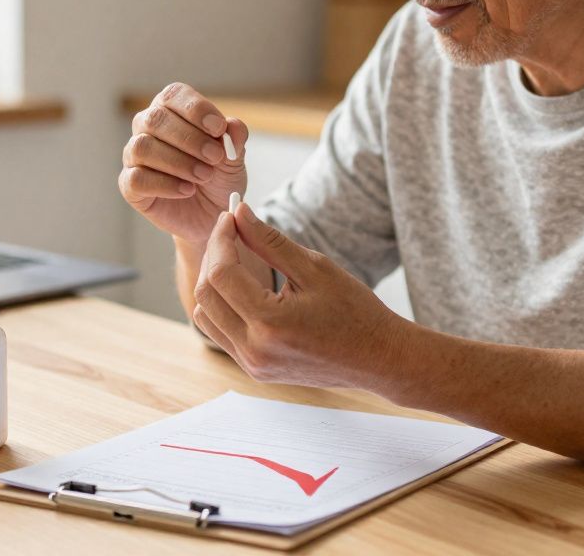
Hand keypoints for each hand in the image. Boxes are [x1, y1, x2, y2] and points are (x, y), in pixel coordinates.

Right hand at [120, 82, 248, 244]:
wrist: (210, 216)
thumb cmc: (217, 179)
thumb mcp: (234, 159)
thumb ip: (235, 140)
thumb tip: (233, 126)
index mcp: (172, 110)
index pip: (174, 95)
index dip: (196, 109)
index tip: (219, 128)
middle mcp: (147, 127)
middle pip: (156, 119)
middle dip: (190, 138)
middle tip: (215, 157)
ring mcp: (134, 155)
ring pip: (143, 147)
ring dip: (178, 162)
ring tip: (203, 175)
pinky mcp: (129, 184)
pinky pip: (136, 178)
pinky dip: (165, 184)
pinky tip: (186, 190)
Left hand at [191, 201, 408, 389]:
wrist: (378, 358)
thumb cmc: (355, 311)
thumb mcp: (315, 268)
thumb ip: (270, 241)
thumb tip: (238, 213)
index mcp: (270, 323)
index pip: (222, 273)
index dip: (220, 239)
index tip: (229, 217)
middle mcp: (254, 349)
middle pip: (205, 294)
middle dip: (212, 257)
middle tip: (230, 232)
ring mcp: (252, 365)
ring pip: (205, 315)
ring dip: (213, 282)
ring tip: (235, 258)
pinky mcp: (254, 370)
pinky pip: (220, 333)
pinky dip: (222, 305)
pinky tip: (242, 286)